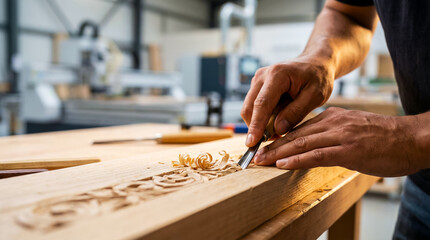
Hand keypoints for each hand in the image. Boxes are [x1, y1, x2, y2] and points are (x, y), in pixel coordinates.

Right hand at [241, 57, 334, 146]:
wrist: (315, 64)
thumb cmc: (318, 78)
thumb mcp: (315, 96)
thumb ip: (296, 112)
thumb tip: (277, 129)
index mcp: (277, 75)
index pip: (262, 104)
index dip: (256, 125)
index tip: (252, 143)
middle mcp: (262, 76)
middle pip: (249, 107)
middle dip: (255, 128)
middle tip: (269, 143)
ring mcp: (257, 81)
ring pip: (249, 109)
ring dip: (259, 124)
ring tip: (277, 132)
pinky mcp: (257, 87)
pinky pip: (254, 107)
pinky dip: (261, 119)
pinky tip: (276, 124)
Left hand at [253, 107, 423, 176]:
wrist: (412, 138)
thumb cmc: (385, 138)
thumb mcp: (354, 131)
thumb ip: (334, 134)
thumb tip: (316, 144)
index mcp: (333, 118)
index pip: (300, 128)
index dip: (280, 139)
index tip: (265, 147)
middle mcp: (333, 123)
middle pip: (295, 135)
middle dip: (272, 146)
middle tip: (254, 155)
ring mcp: (340, 135)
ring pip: (301, 143)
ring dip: (277, 153)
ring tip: (260, 161)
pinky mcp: (348, 150)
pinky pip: (316, 154)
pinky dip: (296, 159)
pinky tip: (282, 164)